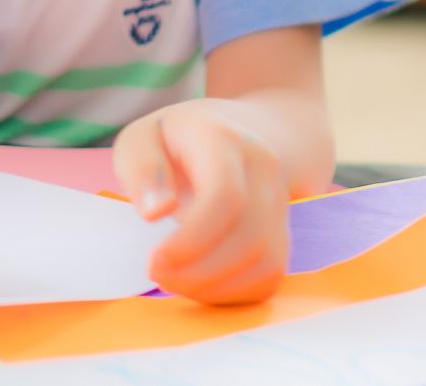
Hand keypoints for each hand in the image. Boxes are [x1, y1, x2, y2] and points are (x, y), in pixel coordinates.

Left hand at [113, 103, 290, 305]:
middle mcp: (265, 168)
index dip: (191, 241)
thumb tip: (155, 212)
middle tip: (157, 273)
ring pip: (265, 262)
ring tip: (175, 278)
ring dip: (215, 286)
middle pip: (250, 237)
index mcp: (225, 140)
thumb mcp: (142, 139)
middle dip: (199, 272)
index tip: (154, 260)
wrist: (231, 132)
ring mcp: (281, 202)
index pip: (226, 196)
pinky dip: (232, 293)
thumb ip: (142, 169)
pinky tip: (200, 283)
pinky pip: (269, 277)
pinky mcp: (284, 233)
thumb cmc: (175, 142)